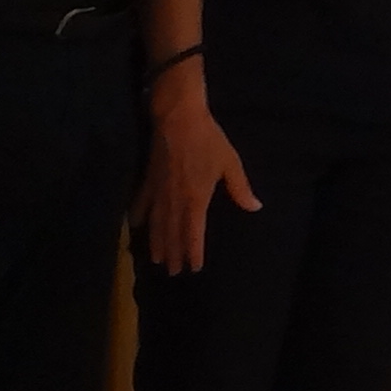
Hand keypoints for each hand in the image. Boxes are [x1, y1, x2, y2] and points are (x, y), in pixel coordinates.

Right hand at [141, 94, 260, 272]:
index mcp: (196, 199)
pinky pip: (141, 203)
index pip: (193, 233)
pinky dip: (137, 216)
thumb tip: (255, 207)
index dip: (193, 251)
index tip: (194, 267)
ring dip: (156, 242)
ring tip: (156, 259)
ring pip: (156, 223)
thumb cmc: (208, 140)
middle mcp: (175, 200)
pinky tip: (134, 227)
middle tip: (173, 272)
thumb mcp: (230, 163)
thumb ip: (240, 188)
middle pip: (172, 233)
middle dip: (173, 253)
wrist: (179, 119)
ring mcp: (158, 191)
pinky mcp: (148, 179)